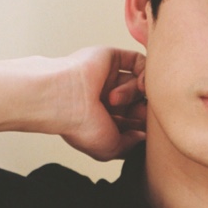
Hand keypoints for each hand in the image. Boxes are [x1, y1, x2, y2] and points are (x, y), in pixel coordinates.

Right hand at [58, 45, 146, 160]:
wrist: (62, 99)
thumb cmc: (79, 125)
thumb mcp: (110, 149)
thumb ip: (130, 145)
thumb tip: (143, 137)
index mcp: (104, 119)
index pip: (134, 122)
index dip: (144, 126)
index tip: (145, 131)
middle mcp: (107, 97)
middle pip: (140, 101)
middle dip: (143, 109)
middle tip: (138, 114)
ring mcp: (109, 77)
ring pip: (138, 83)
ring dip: (134, 93)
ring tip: (115, 99)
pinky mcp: (111, 59)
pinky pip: (139, 61)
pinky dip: (145, 72)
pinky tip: (139, 84)